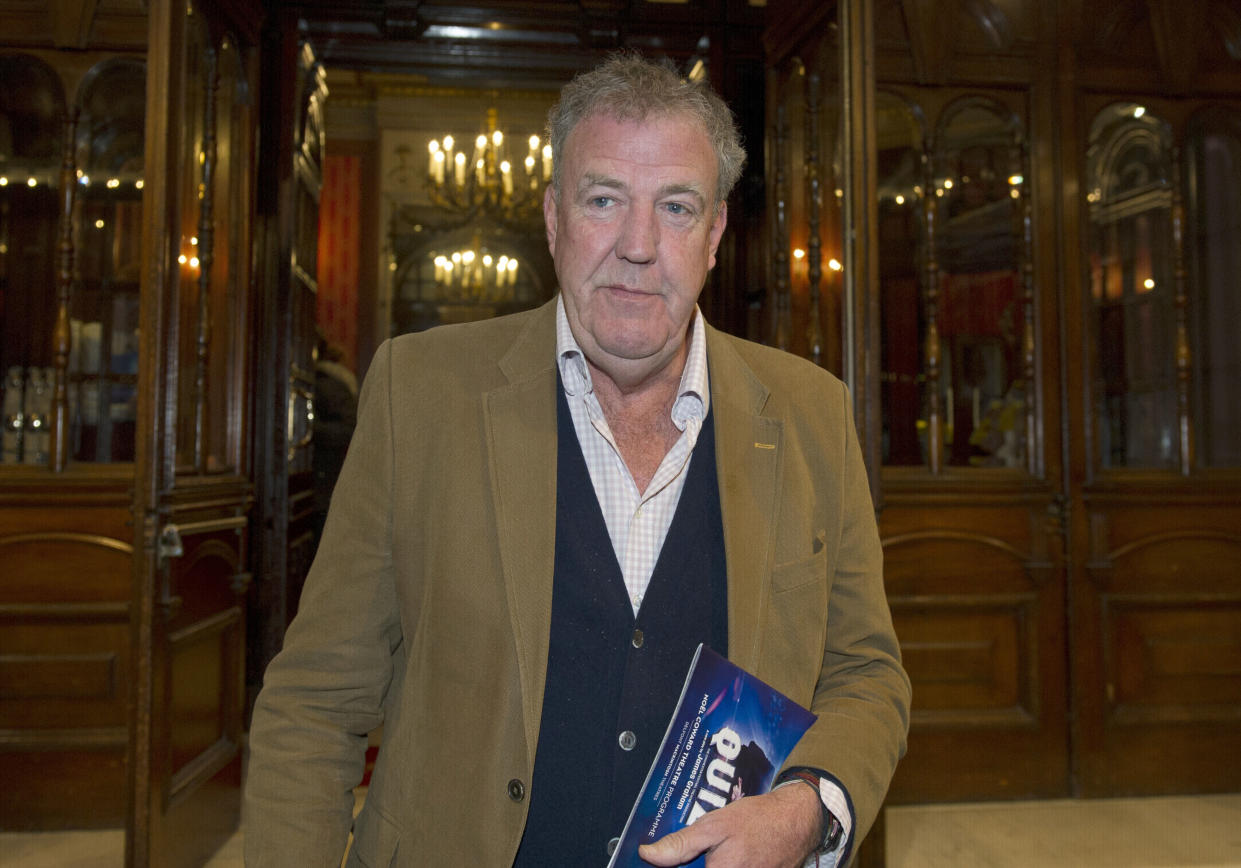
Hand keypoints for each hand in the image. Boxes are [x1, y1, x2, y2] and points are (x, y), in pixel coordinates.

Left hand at [638, 781, 820, 867]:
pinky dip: (730, 862)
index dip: (676, 867)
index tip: (670, 859)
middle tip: (710, 847)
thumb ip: (680, 844)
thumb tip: (648, 854)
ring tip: (726, 847)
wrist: (798, 820)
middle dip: (698, 862)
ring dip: (712, 862)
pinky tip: (735, 852)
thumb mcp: (715, 825)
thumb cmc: (758, 820)